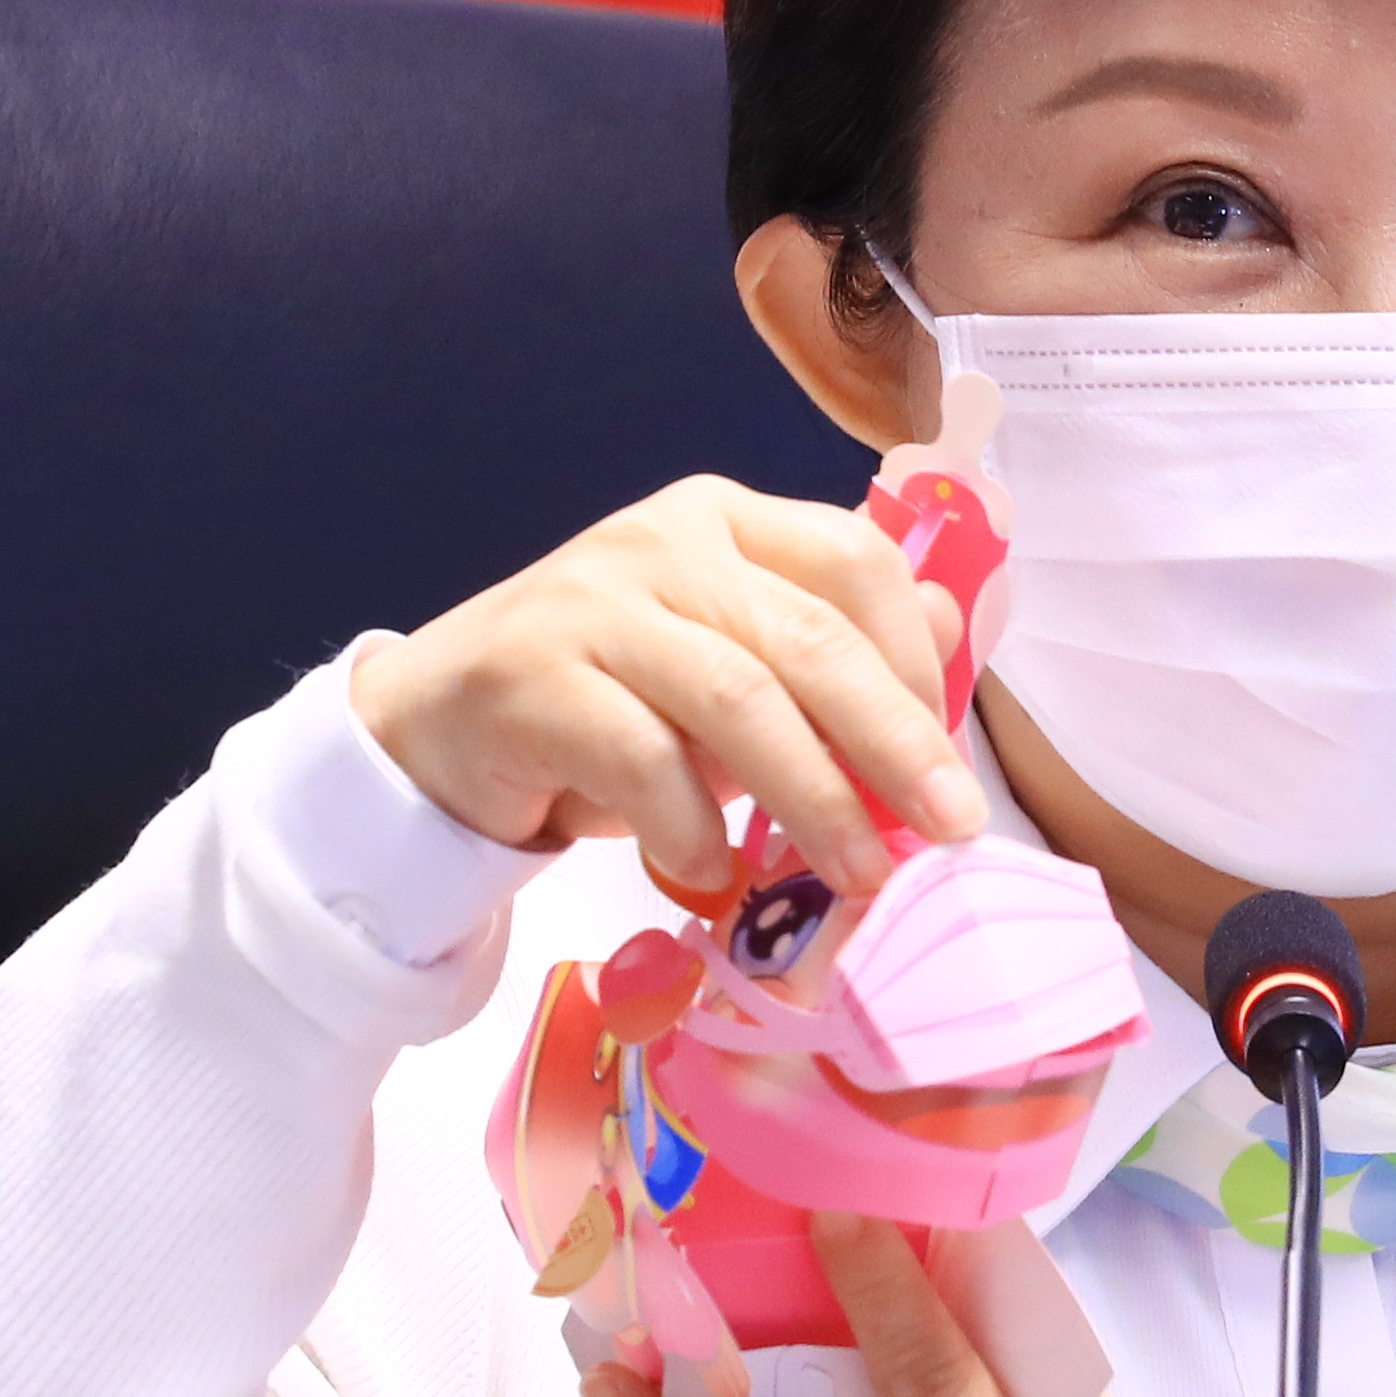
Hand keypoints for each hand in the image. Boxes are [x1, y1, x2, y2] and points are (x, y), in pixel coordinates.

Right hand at [356, 477, 985, 896]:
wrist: (436, 726)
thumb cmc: (607, 703)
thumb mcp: (730, 667)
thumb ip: (833, 648)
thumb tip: (959, 629)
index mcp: (727, 523)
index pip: (854, 562)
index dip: (917, 663)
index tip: (950, 759)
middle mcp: (663, 543)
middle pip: (810, 635)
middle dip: (894, 741)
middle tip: (946, 826)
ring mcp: (592, 603)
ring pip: (737, 696)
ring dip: (811, 796)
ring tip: (854, 871)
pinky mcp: (532, 678)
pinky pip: (642, 758)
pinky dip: (693, 828)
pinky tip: (711, 873)